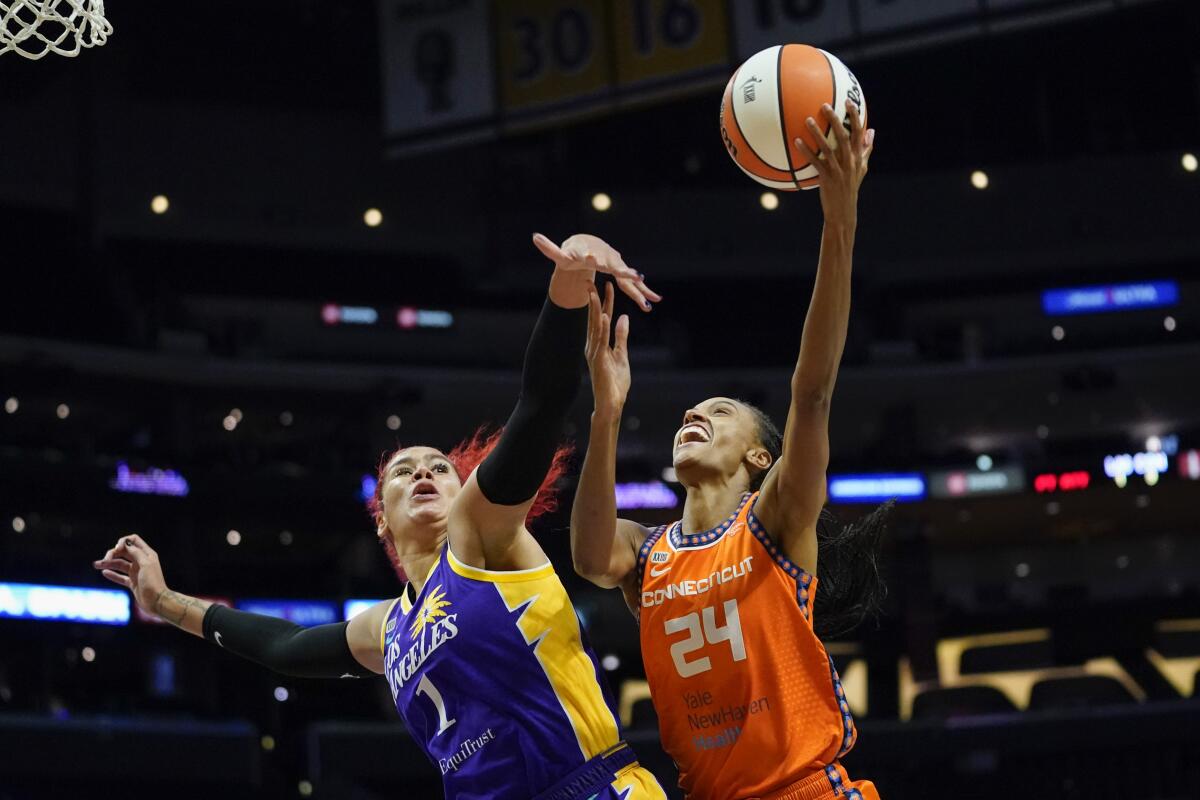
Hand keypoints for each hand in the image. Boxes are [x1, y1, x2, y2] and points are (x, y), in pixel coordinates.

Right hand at [93, 534, 166, 615]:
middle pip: (124, 552)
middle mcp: (141, 561)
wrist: (157, 602)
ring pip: (120, 564)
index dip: (123, 542)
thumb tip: (125, 543)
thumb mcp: (145, 564)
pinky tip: (104, 572)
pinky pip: (120, 577)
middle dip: (113, 553)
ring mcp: (136, 572)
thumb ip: (135, 552)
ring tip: (96, 565)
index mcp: (147, 554)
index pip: (133, 540)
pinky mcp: (133, 583)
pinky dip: (112, 574)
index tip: (117, 549)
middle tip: (104, 560)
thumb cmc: (153, 582)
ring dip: (108, 563)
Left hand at [533, 232, 661, 312]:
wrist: (588, 245)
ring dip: (638, 286)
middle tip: (632, 275)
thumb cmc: (572, 252)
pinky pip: (632, 284)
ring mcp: (615, 264)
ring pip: (627, 277)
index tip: (591, 257)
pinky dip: (643, 292)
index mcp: (589, 253)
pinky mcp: (621, 272)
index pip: (588, 255)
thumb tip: (534, 236)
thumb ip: (549, 248)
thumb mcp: (560, 254)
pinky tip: (654, 301)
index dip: (589, 256)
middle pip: (614, 265)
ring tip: (649, 296)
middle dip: (622, 271)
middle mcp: (605, 257)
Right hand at [585, 282, 630, 415]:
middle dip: (594, 299)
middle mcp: (592, 345)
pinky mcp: (598, 360)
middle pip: (594, 318)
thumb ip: (621, 336)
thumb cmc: (615, 382)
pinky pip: (600, 341)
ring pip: (594, 326)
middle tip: (593, 280)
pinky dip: (602, 328)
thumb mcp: (621, 354)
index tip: (607, 285)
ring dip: (595, 309)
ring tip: (595, 292)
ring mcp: (594, 352)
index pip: (601, 317)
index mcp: (598, 343)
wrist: (611, 402)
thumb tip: (624, 318)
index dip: (605, 301)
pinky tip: (603, 315)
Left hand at [794, 99, 874, 222]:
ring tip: (807, 120)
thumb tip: (872, 131)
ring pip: (827, 147)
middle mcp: (850, 161)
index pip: (859, 132)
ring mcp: (838, 169)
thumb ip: (866, 149)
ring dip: (817, 133)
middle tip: (824, 105)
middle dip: (835, 119)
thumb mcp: (862, 168)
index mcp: (858, 156)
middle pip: (843, 136)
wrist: (843, 211)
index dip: (855, 116)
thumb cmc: (850, 188)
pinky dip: (806, 151)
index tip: (849, 101)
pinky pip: (815, 162)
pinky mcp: (827, 178)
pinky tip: (796, 141)